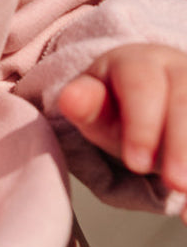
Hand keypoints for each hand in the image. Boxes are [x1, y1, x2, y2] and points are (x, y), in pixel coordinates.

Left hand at [57, 43, 186, 215]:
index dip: (142, 125)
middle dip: (183, 146)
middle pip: (186, 102)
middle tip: (176, 185)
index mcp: (139, 61)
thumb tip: (71, 99)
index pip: (143, 87)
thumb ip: (83, 105)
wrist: (149, 97)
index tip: (136, 164)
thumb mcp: (94, 107)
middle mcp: (179, 69)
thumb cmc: (116, 105)